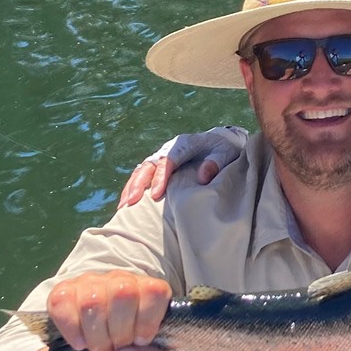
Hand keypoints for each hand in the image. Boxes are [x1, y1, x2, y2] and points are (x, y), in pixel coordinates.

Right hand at [15, 271, 176, 350]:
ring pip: (92, 299)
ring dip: (95, 335)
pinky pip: (62, 301)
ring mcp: (92, 283)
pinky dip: (71, 328)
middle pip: (122, 294)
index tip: (141, 341)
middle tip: (117, 350)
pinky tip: (80, 343)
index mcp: (153, 293)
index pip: (154, 290)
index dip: (147, 320)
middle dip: (119, 332)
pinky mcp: (64, 291)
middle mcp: (123, 281)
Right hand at [117, 126, 247, 207]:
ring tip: (124, 206)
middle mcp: (169, 149)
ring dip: (132, 187)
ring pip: (142, 170)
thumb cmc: (225, 150)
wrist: (222, 144)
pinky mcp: (160, 166)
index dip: (160, 177)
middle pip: (149, 165)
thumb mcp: (226, 153)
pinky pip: (143, 175)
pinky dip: (134, 188)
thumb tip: (203, 176)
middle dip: (139, 183)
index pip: (168, 160)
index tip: (156, 194)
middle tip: (131, 202)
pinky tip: (127, 203)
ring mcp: (162, 157)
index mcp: (184, 143)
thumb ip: (216, 163)